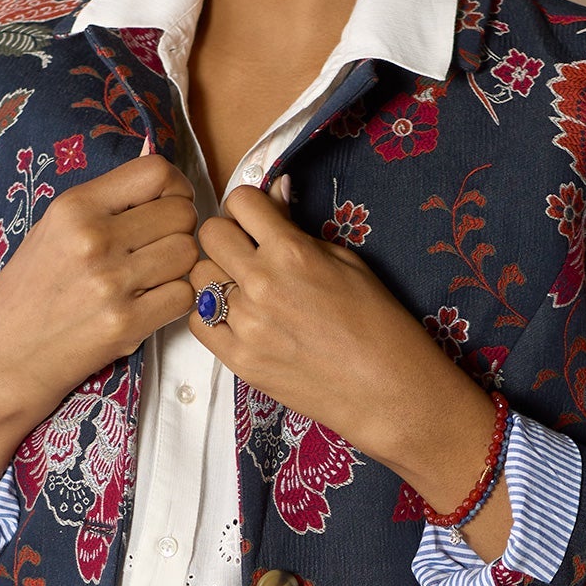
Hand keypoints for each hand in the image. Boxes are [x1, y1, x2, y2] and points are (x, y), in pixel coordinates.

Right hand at [0, 151, 198, 519]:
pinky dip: (174, 301)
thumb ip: (104, 208)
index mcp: (74, 207)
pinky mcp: (125, 325)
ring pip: (188, 254)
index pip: (156, 172)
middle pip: (181, 214)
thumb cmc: (26, 296)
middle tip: (158, 249)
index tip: (169, 204)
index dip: (176, 187)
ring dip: (179, 267)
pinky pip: (183, 296)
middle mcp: (93, 239)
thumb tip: (164, 186)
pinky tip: (149, 305)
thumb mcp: (51, 233)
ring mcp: (111, 283)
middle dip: (179, 230)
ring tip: (151, 278)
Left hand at [187, 178, 513, 558]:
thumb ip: (299, 230)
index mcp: (292, 253)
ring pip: (198, 278)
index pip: (240, 201)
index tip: (259, 220)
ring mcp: (246, 325)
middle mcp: (262, 284)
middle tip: (248, 253)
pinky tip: (239, 319)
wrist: (388, 391)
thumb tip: (275, 194)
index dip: (250, 207)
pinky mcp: (238, 360)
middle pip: (210, 235)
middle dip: (229, 237)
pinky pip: (198, 322)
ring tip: (245, 290)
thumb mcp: (348, 261)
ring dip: (218, 276)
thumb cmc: (379, 324)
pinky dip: (212, 315)